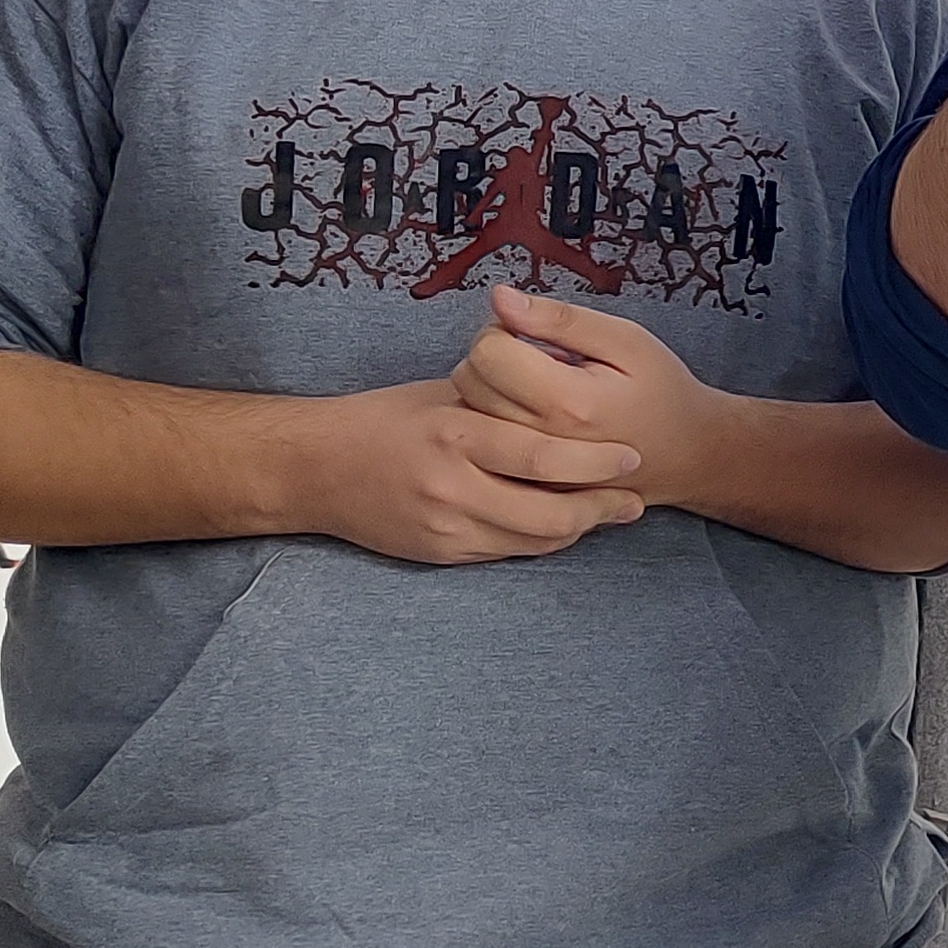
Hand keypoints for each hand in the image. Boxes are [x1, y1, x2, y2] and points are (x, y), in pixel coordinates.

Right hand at [287, 376, 644, 564]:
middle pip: (550, 512)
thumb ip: (505, 402)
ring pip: (534, 541)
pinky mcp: (439, 553)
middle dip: (602, 508)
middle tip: (633, 498)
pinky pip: (508, 553)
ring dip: (580, 529)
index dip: (597, 461)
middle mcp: (451, 485)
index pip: (545, 455)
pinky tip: (564, 524)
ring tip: (611, 512)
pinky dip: (542, 540)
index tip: (631, 457)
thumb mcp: (445, 394)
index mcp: (457, 432)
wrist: (314, 467)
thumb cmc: (386, 419)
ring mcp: (445, 526)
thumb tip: (571, 393)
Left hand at [450, 286, 728, 516]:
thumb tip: (500, 297)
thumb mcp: (626, 340)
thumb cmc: (660, 391)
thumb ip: (562, 319)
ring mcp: (531, 471)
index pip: (488, 351)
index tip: (531, 334)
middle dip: (491, 358)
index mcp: (569, 403)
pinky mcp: (526, 485)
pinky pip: (483, 444)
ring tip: (532, 388)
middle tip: (533, 358)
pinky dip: (491, 422)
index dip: (504, 329)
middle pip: (469, 381)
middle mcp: (542, 442)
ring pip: (468, 413)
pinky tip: (525, 416)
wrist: (686, 455)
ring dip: (488, 390)